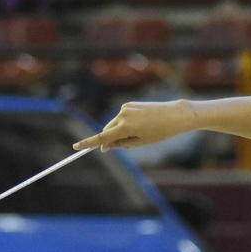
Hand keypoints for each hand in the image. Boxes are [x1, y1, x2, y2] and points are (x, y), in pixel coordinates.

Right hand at [74, 100, 193, 151]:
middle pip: (107, 130)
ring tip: (139, 134)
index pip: (102, 137)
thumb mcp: (140, 142)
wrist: (175, 115)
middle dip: (111, 139)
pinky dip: (124, 124)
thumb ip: (120, 144)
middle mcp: (122, 115)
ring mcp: (125, 108)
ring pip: (114, 124)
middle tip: (126, 146)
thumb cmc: (160, 132)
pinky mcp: (129, 104)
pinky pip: (121, 117)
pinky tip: (140, 125)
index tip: (76, 147)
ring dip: (118, 131)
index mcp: (125, 127)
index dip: (89, 143)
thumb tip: (105, 146)